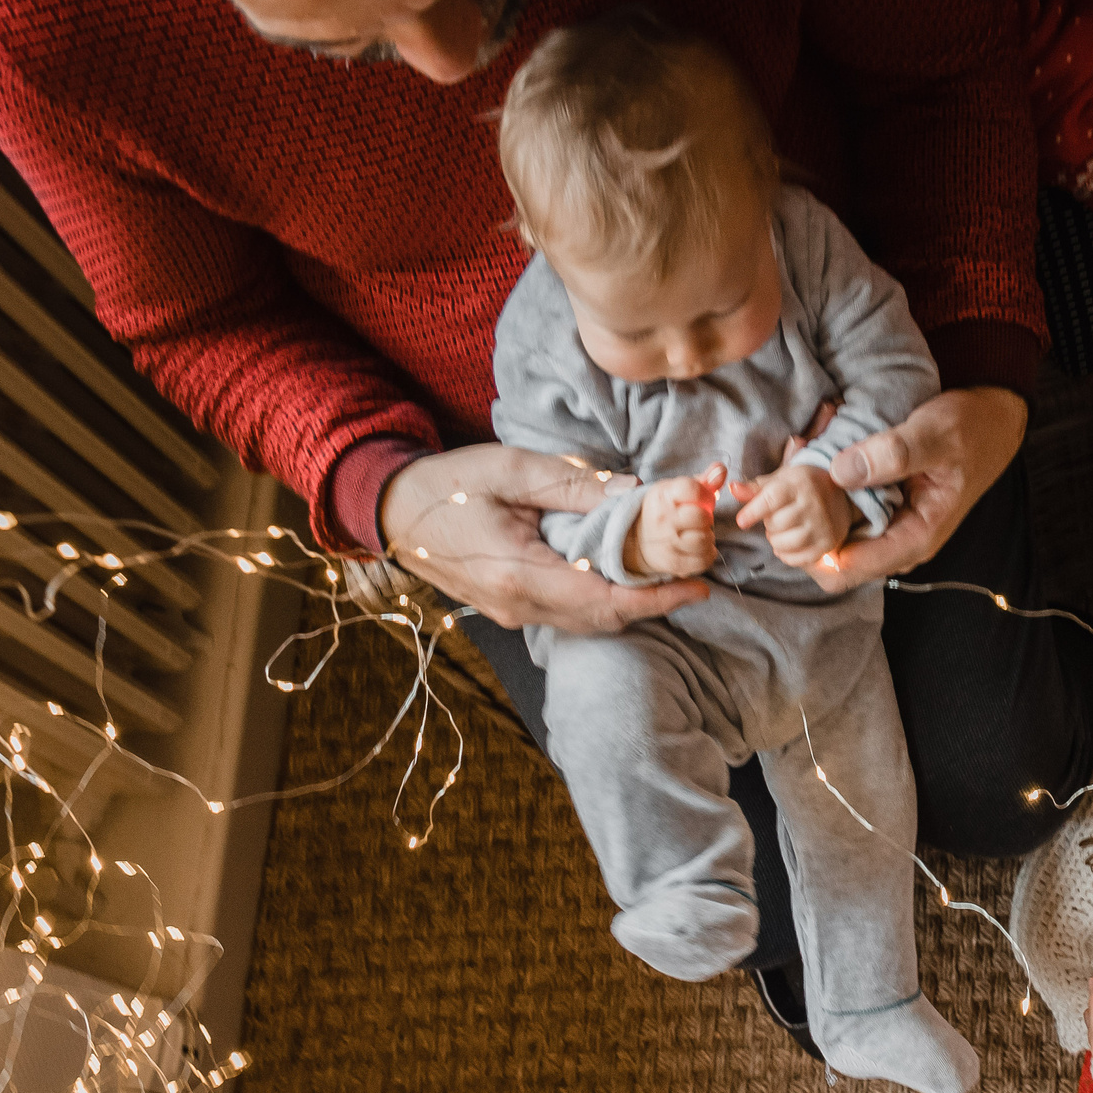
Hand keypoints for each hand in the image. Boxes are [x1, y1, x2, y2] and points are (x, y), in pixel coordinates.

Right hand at [380, 443, 708, 630]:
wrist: (394, 511)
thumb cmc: (447, 484)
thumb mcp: (510, 470)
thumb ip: (574, 485)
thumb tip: (635, 494)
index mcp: (520, 574)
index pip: (605, 600)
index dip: (658, 598)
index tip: (698, 586)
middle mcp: (520, 605)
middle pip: (604, 619)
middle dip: (655, 604)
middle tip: (695, 576)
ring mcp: (515, 613)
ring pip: (590, 622)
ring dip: (632, 604)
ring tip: (669, 576)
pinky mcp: (513, 609)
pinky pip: (571, 615)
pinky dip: (605, 601)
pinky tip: (624, 576)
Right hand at [626, 464, 726, 576]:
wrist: (638, 541)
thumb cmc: (665, 511)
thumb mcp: (676, 490)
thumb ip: (703, 480)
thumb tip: (721, 469)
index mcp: (663, 495)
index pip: (692, 489)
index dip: (706, 494)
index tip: (703, 500)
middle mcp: (662, 519)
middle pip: (702, 517)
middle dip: (707, 518)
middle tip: (700, 520)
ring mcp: (667, 543)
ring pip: (705, 539)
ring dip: (708, 537)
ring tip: (698, 533)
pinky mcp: (673, 563)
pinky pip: (704, 560)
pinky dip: (707, 554)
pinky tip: (699, 548)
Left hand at [734, 461, 854, 568]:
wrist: (838, 494)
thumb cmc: (801, 487)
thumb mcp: (779, 481)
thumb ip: (754, 489)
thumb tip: (733, 489)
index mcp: (799, 484)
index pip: (772, 499)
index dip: (753, 512)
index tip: (742, 521)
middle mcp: (814, 504)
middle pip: (776, 524)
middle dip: (769, 524)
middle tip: (777, 517)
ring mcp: (823, 526)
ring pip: (785, 544)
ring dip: (776, 540)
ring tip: (783, 530)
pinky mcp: (828, 543)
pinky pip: (798, 559)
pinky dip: (787, 555)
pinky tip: (789, 544)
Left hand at [809, 386, 1028, 593]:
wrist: (992, 424)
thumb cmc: (970, 430)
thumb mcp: (935, 434)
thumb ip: (894, 453)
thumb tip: (841, 472)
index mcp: (914, 538)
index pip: (843, 570)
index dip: (809, 542)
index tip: (793, 498)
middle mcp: (898, 543)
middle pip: (830, 557)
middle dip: (805, 519)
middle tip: (792, 466)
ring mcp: (889, 529)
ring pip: (832, 533)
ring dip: (811, 501)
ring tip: (802, 450)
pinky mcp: (882, 512)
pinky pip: (841, 514)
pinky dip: (823, 489)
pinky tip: (816, 451)